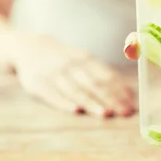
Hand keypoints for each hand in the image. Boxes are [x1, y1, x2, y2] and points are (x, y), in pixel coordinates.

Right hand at [15, 36, 135, 117]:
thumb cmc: (64, 58)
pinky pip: (53, 95)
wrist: (29, 47)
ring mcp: (54, 74)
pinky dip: (64, 102)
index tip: (130, 105)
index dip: (119, 91)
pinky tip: (75, 110)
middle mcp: (71, 65)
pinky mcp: (39, 84)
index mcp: (85, 58)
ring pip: (75, 90)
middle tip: (123, 112)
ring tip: (105, 114)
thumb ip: (102, 74)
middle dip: (110, 99)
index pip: (105, 76)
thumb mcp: (82, 58)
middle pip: (93, 84)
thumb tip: (128, 93)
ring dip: (91, 103)